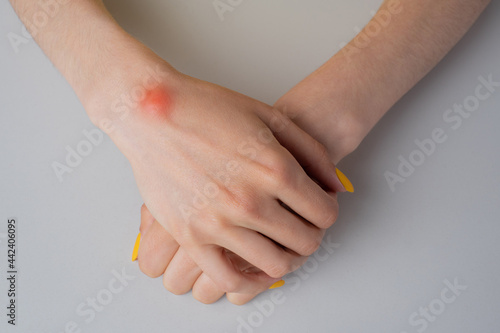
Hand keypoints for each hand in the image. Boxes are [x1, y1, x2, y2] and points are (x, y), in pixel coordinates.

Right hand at [114, 62, 344, 294]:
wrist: (150, 113)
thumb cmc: (206, 108)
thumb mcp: (269, 116)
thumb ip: (311, 151)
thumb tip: (335, 187)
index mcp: (276, 169)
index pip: (324, 213)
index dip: (327, 213)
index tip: (317, 209)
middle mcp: (250, 200)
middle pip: (306, 241)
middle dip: (311, 235)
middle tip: (301, 227)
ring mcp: (218, 222)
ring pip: (275, 265)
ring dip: (287, 259)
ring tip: (279, 245)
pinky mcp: (190, 236)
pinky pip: (227, 278)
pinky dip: (248, 282)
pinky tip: (252, 267)